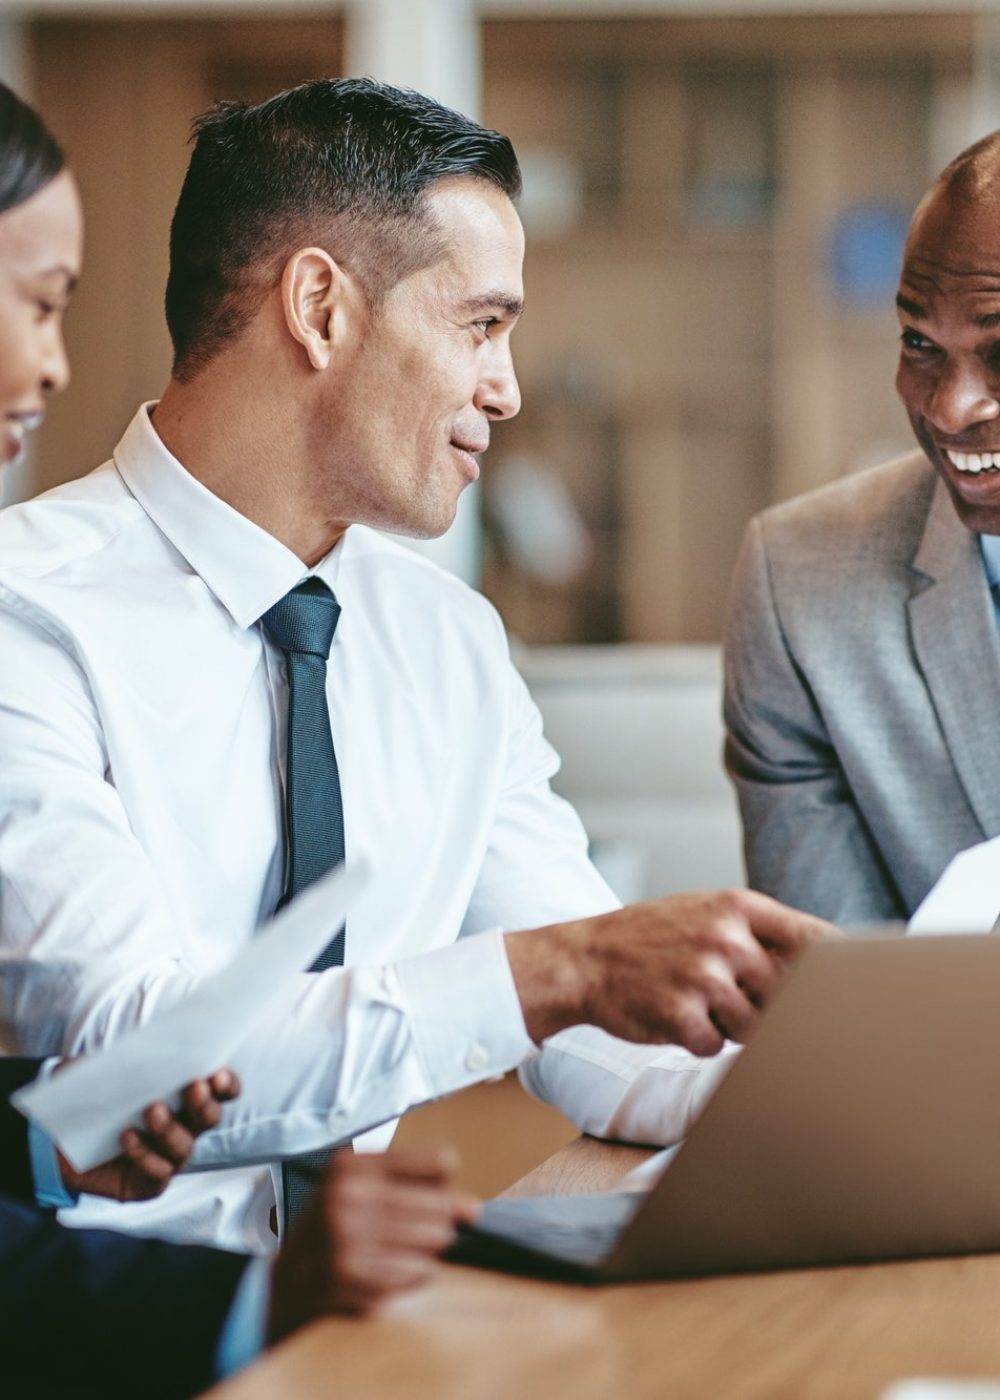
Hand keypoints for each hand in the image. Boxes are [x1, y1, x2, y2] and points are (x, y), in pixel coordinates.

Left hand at [57, 1068, 239, 1201]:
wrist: (56, 1137)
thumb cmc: (91, 1095)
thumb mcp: (105, 1068)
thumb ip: (127, 1059)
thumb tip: (146, 1050)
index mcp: (183, 1096)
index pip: (219, 1091)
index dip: (225, 1084)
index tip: (217, 1073)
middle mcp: (183, 1128)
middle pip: (209, 1118)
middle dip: (204, 1104)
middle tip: (193, 1087)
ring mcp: (167, 1158)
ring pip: (183, 1147)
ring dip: (170, 1128)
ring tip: (151, 1111)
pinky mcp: (147, 1183)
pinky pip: (158, 1174)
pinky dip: (144, 1155)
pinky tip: (126, 1137)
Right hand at [267, 1146, 476, 1341]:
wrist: (285, 1281)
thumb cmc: (333, 1227)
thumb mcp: (356, 1186)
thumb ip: (409, 1181)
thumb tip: (469, 1200)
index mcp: (351, 1165)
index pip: (439, 1161)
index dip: (445, 1182)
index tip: (438, 1193)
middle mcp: (347, 1196)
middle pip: (441, 1205)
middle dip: (442, 1221)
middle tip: (426, 1229)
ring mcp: (347, 1237)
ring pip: (434, 1240)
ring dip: (429, 1249)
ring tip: (404, 1250)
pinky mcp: (351, 1277)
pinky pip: (418, 1273)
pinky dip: (415, 1274)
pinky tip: (393, 1271)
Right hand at [507, 889, 832, 1053]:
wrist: (584, 960)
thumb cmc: (652, 938)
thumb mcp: (705, 912)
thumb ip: (760, 932)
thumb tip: (829, 964)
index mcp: (738, 908)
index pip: (816, 941)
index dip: (845, 971)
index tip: (862, 992)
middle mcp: (726, 939)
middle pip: (788, 994)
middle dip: (768, 1006)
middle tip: (735, 998)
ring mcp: (704, 978)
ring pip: (755, 1026)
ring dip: (732, 1025)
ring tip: (697, 1002)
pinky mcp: (683, 1017)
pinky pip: (717, 1047)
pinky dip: (700, 1040)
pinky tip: (674, 1017)